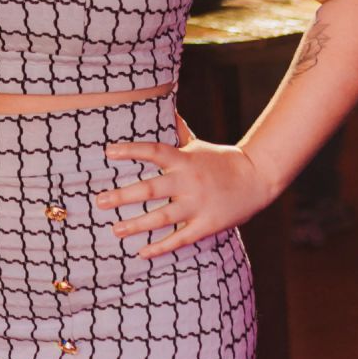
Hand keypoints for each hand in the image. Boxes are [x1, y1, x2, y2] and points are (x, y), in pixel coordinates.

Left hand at [96, 138, 273, 258]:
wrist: (257, 178)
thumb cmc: (222, 160)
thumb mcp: (198, 144)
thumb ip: (179, 130)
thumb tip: (165, 105)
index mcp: (185, 160)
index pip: (154, 151)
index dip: (131, 150)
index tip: (108, 151)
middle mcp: (188, 181)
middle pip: (152, 188)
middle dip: (123, 195)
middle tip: (99, 201)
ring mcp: (197, 205)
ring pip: (162, 217)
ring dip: (137, 225)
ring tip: (115, 230)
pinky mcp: (207, 225)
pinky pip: (181, 238)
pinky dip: (161, 247)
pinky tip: (142, 252)